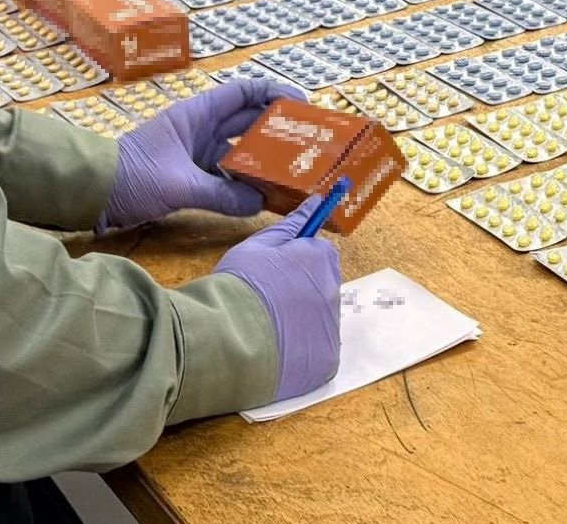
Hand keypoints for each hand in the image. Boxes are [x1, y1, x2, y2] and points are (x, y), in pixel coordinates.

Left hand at [98, 78, 303, 229]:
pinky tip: (264, 198)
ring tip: (295, 173)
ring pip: (239, 151)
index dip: (275, 93)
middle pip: (247, 122)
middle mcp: (200, 129)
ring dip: (263, 161)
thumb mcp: (179, 186)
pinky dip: (243, 184)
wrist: (93, 194)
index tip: (305, 107)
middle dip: (278, 131)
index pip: (243, 92)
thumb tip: (259, 203)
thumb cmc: (131, 178)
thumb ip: (221, 195)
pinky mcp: (190, 176)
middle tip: (311, 146)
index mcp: (196, 115)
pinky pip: (225, 176)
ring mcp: (195, 152)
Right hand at [213, 197, 340, 401]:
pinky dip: (300, 349)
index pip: (320, 252)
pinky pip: (316, 350)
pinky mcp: (326, 362)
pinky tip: (274, 348)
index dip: (295, 259)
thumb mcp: (256, 246)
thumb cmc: (241, 284)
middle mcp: (335, 293)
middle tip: (266, 296)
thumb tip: (315, 204)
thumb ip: (290, 226)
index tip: (275, 268)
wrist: (230, 338)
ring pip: (319, 318)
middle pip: (322, 285)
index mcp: (321, 260)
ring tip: (265, 325)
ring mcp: (333, 331)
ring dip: (300, 319)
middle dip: (300, 288)